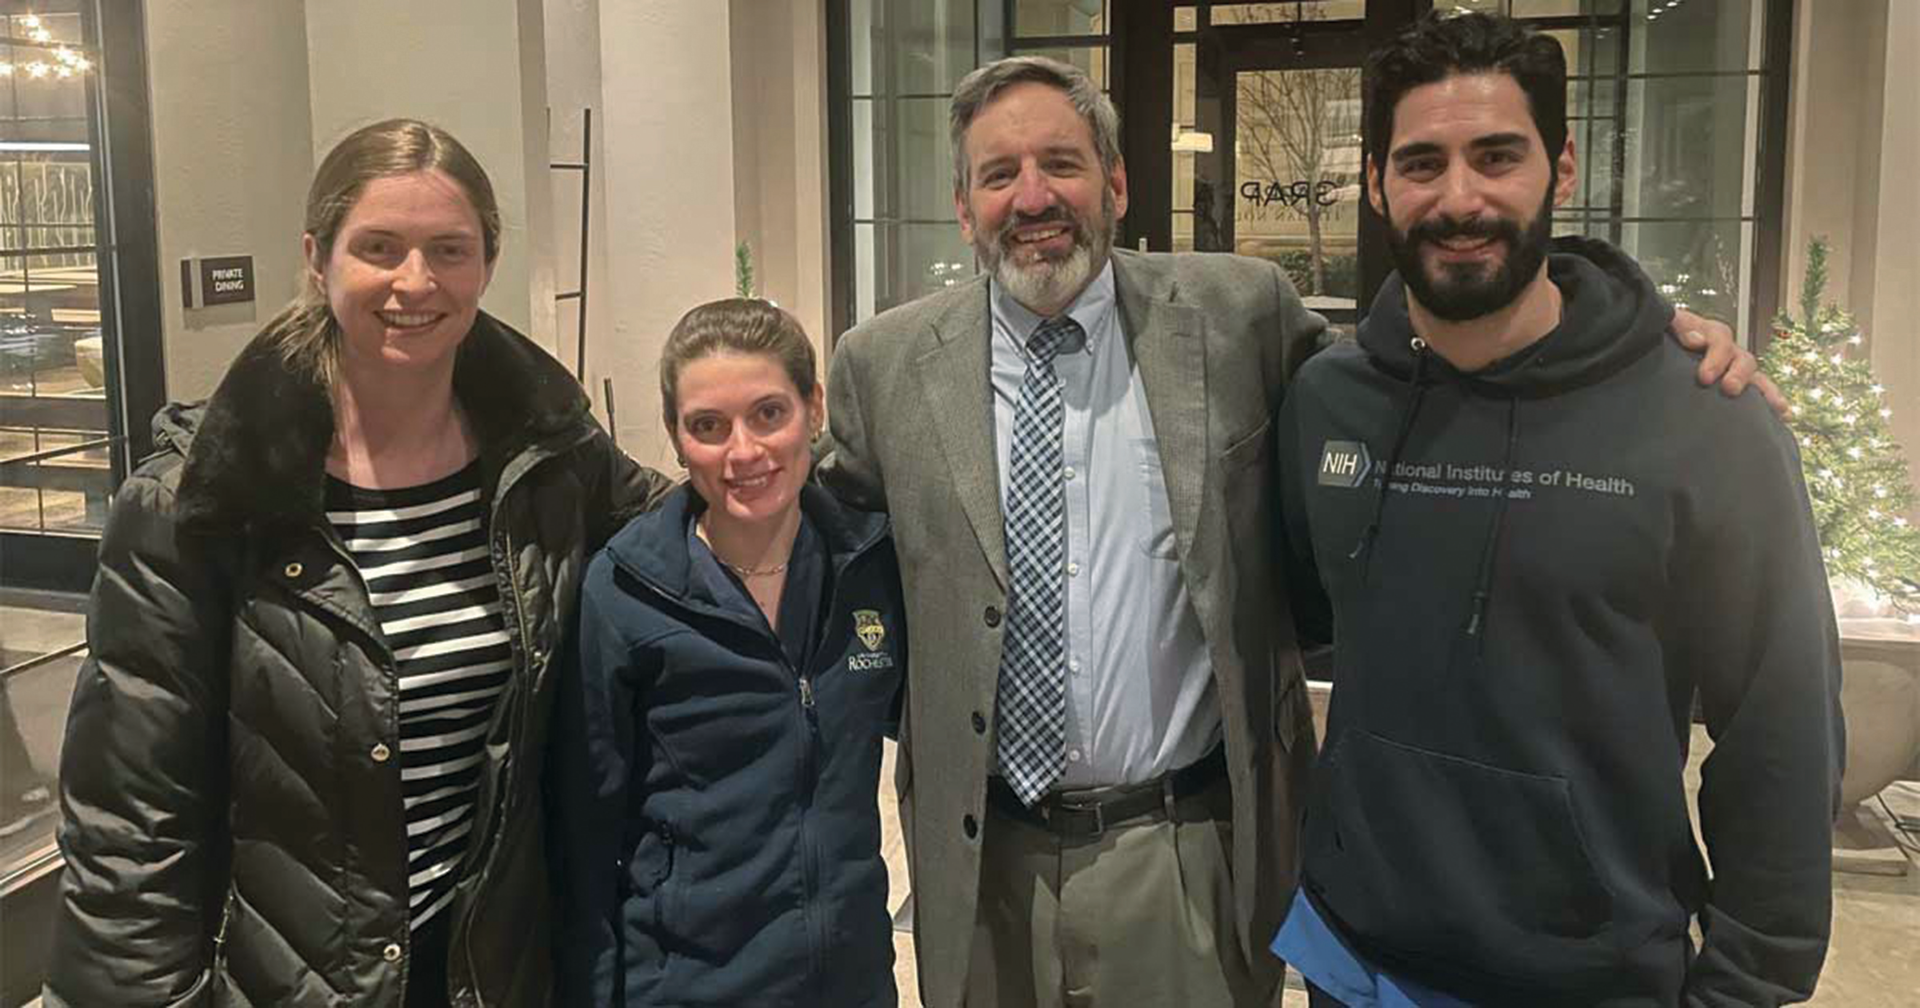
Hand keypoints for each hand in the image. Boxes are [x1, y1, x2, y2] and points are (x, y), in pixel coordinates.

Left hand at [1671, 309, 1787, 416]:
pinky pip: (1760, 392)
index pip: (1718, 339)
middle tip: (1729, 388)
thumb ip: (1678, 326)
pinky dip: (1772, 401)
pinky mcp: (1739, 384)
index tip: (1704, 374)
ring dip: (1765, 390)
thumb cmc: (1666, 337)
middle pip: (1741, 359)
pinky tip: (1784, 415)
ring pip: (1755, 377)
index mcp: (1710, 334)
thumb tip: (1694, 338)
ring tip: (1776, 405)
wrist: (1665, 350)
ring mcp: (1735, 368)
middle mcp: (1728, 351)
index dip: (1714, 354)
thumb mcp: (1669, 325)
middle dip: (1738, 374)